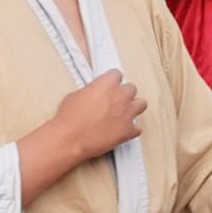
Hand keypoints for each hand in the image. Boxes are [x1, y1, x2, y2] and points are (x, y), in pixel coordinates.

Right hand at [24, 72, 146, 189]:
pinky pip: (137, 128)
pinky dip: (131, 129)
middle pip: (131, 88)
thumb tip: (95, 95)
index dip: (112, 81)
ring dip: (134, 107)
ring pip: (141, 104)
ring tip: (124, 113)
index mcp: (107, 83)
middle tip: (115, 101)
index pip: (117, 74)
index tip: (110, 86)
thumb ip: (92, 91)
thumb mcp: (76, 94)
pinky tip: (123, 130)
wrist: (70, 138)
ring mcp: (127, 114)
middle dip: (124, 93)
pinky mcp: (128, 131)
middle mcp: (121, 96)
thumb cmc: (69, 117)